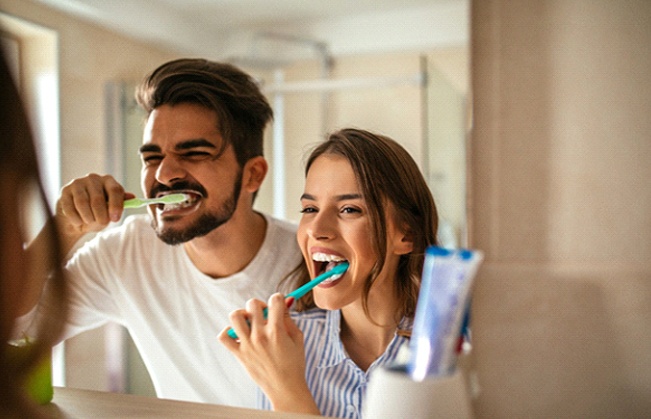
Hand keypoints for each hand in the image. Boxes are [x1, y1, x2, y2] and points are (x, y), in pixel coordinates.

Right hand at [55, 173, 133, 241]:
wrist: (77, 219)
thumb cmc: (98, 214)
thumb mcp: (112, 210)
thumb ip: (121, 204)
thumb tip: (132, 197)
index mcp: (109, 181)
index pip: (115, 190)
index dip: (116, 205)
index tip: (115, 219)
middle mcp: (93, 178)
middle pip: (98, 199)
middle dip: (100, 215)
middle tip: (102, 223)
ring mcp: (78, 183)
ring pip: (83, 203)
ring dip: (87, 217)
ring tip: (89, 222)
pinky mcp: (65, 191)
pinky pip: (70, 207)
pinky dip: (75, 219)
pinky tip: (78, 222)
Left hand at [218, 294, 318, 413]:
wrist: (285, 388)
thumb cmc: (294, 364)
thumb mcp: (297, 338)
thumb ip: (289, 318)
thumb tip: (284, 302)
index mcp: (277, 330)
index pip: (274, 300)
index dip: (278, 298)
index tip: (279, 303)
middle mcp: (260, 335)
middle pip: (253, 304)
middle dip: (260, 304)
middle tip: (264, 314)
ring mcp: (247, 345)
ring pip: (235, 316)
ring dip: (243, 314)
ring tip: (250, 322)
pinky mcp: (239, 354)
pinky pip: (223, 336)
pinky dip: (228, 331)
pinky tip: (239, 333)